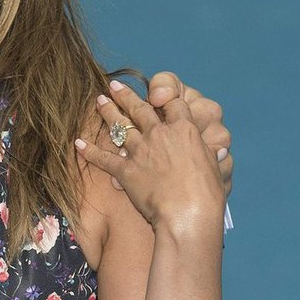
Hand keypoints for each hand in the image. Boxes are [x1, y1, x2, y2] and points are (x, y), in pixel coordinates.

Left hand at [76, 81, 226, 236]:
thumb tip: (220, 151)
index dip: (166, 94)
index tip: (157, 92)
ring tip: (99, 100)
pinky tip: (78, 143)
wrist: (188, 214)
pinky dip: (89, 151)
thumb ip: (212, 155)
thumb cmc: (207, 194)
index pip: (174, 103)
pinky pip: (104, 158)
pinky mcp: (126, 171)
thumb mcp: (216, 168)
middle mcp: (161, 134)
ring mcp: (142, 151)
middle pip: (141, 108)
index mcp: (186, 130)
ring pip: (121, 125)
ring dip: (107, 112)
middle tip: (114, 86)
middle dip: (125, 95)